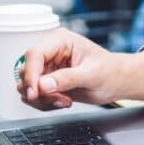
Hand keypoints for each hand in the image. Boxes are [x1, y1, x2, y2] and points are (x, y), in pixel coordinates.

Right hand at [16, 28, 143, 109]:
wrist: (118, 82)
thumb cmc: (110, 72)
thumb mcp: (92, 75)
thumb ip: (67, 79)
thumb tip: (43, 85)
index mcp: (60, 40)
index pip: (34, 54)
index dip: (30, 75)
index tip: (35, 93)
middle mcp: (50, 52)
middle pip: (26, 71)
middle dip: (39, 90)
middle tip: (59, 99)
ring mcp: (47, 67)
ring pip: (27, 86)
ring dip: (42, 99)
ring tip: (64, 100)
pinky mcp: (47, 81)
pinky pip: (34, 95)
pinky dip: (45, 103)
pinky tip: (63, 101)